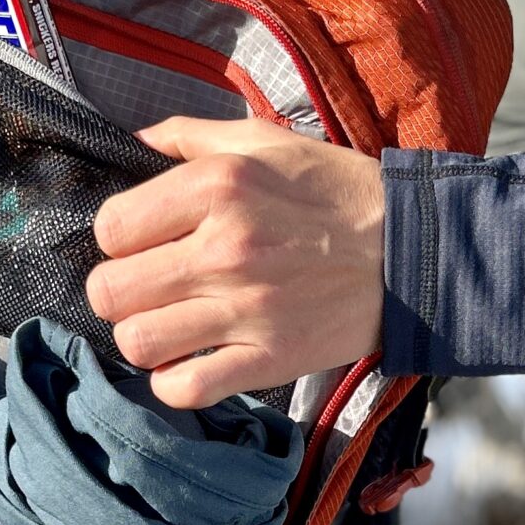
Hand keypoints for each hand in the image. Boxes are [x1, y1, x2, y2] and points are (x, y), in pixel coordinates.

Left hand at [87, 118, 386, 408]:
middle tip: (147, 289)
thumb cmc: (337, 192)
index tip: (144, 244)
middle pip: (110, 290)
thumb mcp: (267, 142)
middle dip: (118, 291)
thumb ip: (193, 136)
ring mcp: (247, 309)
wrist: (414, 250)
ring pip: (138, 342)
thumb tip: (137, 140)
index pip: (111, 227)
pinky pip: (186, 389)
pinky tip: (191, 361)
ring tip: (168, 325)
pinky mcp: (271, 359)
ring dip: (143, 338)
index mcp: (218, 187)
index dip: (118, 239)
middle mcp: (226, 248)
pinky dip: (175, 383)